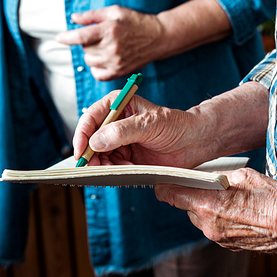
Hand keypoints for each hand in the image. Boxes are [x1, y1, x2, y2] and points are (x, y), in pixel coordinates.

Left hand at [56, 5, 162, 80]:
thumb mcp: (114, 11)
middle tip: (98, 36)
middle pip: (84, 49)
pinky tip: (104, 59)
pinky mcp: (120, 72)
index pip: (80, 37)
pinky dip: (96, 67)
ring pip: (89, 61)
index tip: (59, 37)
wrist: (158, 37)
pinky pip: (97, 74)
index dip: (67, 37)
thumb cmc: (136, 21)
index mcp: (109, 30)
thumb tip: (73, 18)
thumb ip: (92, 15)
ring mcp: (116, 62)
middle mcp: (111, 48)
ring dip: (91, 54)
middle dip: (86, 42)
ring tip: (104, 46)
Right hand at [73, 81, 269, 169]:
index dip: (83, 134)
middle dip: (92, 154)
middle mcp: (115, 122)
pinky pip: (111, 165)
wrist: (194, 142)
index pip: (91, 117)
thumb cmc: (176, 126)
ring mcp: (119, 140)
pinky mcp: (126, 156)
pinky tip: (128, 170)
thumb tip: (96, 141)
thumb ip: (122, 132)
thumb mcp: (149, 125)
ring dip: (105, 164)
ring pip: (99, 155)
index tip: (82, 151)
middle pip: (91, 139)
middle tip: (95, 167)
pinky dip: (115, 171)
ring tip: (121, 168)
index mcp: (118, 105)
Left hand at [155, 171, 276, 253]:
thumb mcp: (242, 176)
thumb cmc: (271, 196)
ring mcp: (219, 239)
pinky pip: (214, 229)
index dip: (165, 186)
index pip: (170, 195)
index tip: (165, 180)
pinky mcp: (229, 246)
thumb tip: (204, 176)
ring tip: (225, 197)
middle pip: (185, 207)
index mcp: (208, 205)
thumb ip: (217, 177)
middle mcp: (209, 226)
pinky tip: (235, 211)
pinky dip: (218, 219)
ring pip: (200, 219)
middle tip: (203, 184)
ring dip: (205, 208)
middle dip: (191, 195)